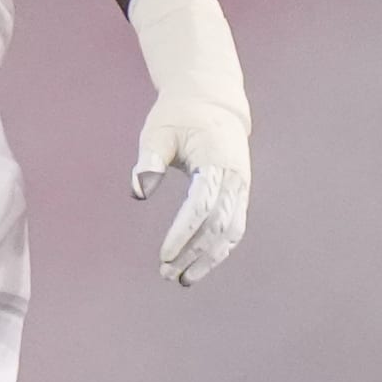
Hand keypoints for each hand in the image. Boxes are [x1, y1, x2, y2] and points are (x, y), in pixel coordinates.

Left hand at [132, 97, 249, 285]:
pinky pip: (234, 227)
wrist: (211, 101)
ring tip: (182, 279)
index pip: (202, 205)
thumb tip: (140, 192)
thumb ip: (149, 159)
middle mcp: (235, 176)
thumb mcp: (157, 130)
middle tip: (166, 273)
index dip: (184, 232)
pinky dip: (218, 250)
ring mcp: (241, 186)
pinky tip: (197, 266)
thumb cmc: (178, 116)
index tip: (164, 254)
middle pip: (219, 224)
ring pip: (231, 232)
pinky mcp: (240, 193)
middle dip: (194, 253)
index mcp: (216, 158)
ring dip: (209, 259)